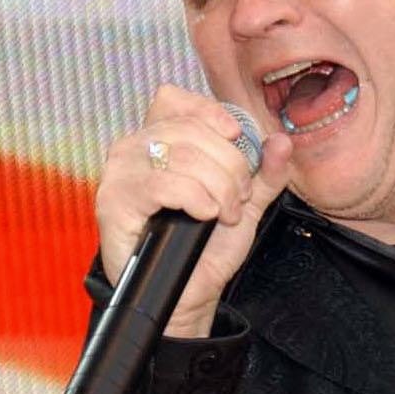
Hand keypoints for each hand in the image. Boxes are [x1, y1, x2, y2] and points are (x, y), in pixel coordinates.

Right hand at [94, 84, 292, 336]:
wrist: (188, 294)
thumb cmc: (206, 249)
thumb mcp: (244, 204)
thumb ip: (264, 173)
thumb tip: (280, 140)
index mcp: (157, 141)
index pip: (175, 100)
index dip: (210, 113)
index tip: (237, 138)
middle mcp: (133, 150)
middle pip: (189, 129)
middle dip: (229, 163)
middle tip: (239, 197)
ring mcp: (120, 174)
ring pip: (182, 155)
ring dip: (219, 186)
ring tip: (225, 213)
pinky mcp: (114, 202)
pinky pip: (163, 184)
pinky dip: (196, 198)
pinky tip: (205, 215)